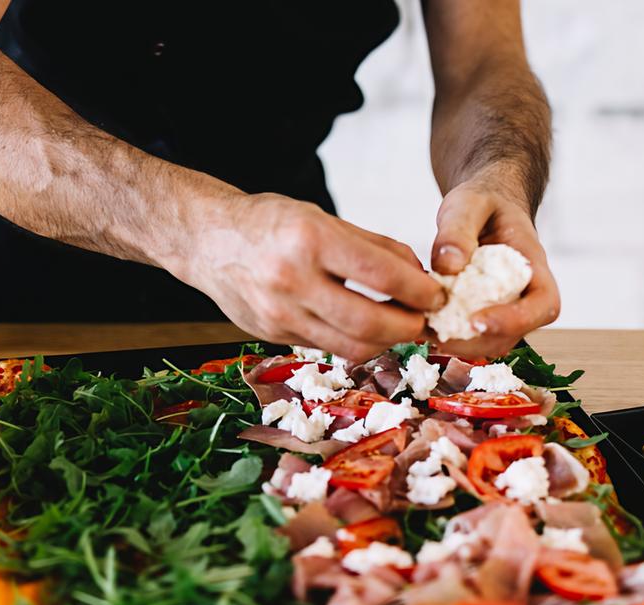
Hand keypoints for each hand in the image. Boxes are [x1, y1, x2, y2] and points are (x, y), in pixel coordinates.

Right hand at [181, 193, 445, 361]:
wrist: (205, 240)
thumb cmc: (268, 222)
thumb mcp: (320, 217)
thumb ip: (372, 246)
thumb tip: (420, 274)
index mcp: (309, 239)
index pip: (381, 274)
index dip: (419, 290)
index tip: (438, 293)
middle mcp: (291, 279)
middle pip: (369, 322)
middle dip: (409, 326)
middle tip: (426, 319)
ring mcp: (278, 313)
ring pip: (350, 346)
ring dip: (386, 342)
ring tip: (400, 327)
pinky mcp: (271, 335)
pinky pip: (326, 347)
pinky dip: (354, 342)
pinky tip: (365, 329)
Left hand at [430, 169, 560, 358]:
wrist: (484, 203)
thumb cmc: (483, 200)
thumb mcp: (468, 203)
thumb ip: (458, 229)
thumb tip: (448, 265)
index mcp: (533, 264)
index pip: (545, 304)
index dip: (516, 320)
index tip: (478, 322)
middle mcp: (525, 292)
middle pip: (515, 333)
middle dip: (477, 341)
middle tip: (437, 333)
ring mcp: (505, 306)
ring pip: (492, 341)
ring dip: (460, 343)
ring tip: (424, 329)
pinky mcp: (482, 311)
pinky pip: (472, 334)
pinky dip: (449, 334)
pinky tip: (422, 322)